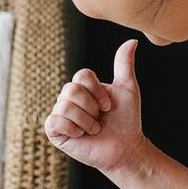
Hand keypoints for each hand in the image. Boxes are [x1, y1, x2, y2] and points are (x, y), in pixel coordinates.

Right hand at [45, 39, 147, 174]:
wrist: (125, 147)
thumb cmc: (127, 120)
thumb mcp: (127, 88)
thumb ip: (124, 64)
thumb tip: (132, 41)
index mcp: (83, 88)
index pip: (82, 76)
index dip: (97, 91)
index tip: (108, 105)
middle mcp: (69, 99)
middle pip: (72, 90)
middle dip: (92, 107)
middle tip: (100, 119)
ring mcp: (60, 115)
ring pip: (65, 106)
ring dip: (86, 121)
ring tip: (93, 129)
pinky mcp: (54, 132)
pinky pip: (55, 121)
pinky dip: (72, 128)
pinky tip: (81, 135)